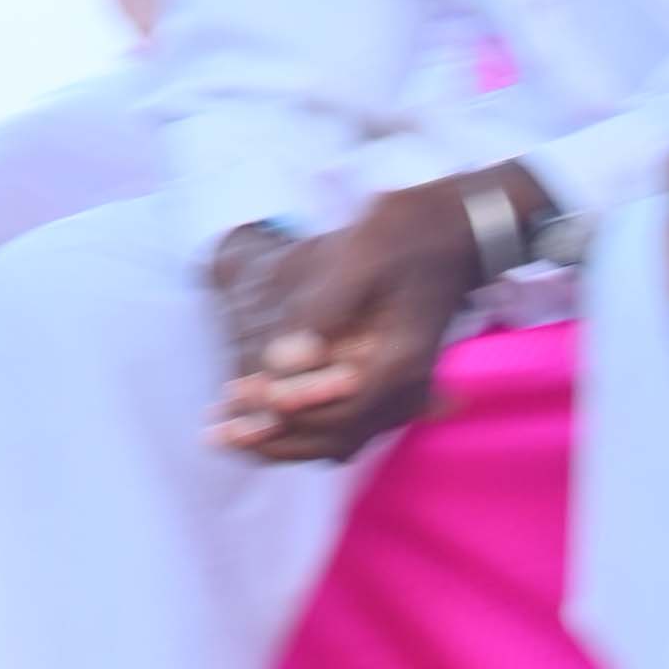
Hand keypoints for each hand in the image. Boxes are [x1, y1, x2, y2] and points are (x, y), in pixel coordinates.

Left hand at [205, 182, 494, 463]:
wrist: (452, 230)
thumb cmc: (406, 234)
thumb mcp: (360, 258)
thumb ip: (320, 312)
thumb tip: (279, 363)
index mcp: (400, 365)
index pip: (340, 415)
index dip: (286, 413)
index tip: (239, 396)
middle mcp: (404, 391)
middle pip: (335, 439)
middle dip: (273, 439)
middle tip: (216, 430)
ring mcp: (398, 391)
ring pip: (339, 437)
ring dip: (283, 437)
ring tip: (227, 427)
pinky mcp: (385, 380)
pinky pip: (344, 419)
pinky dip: (302, 422)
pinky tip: (262, 408)